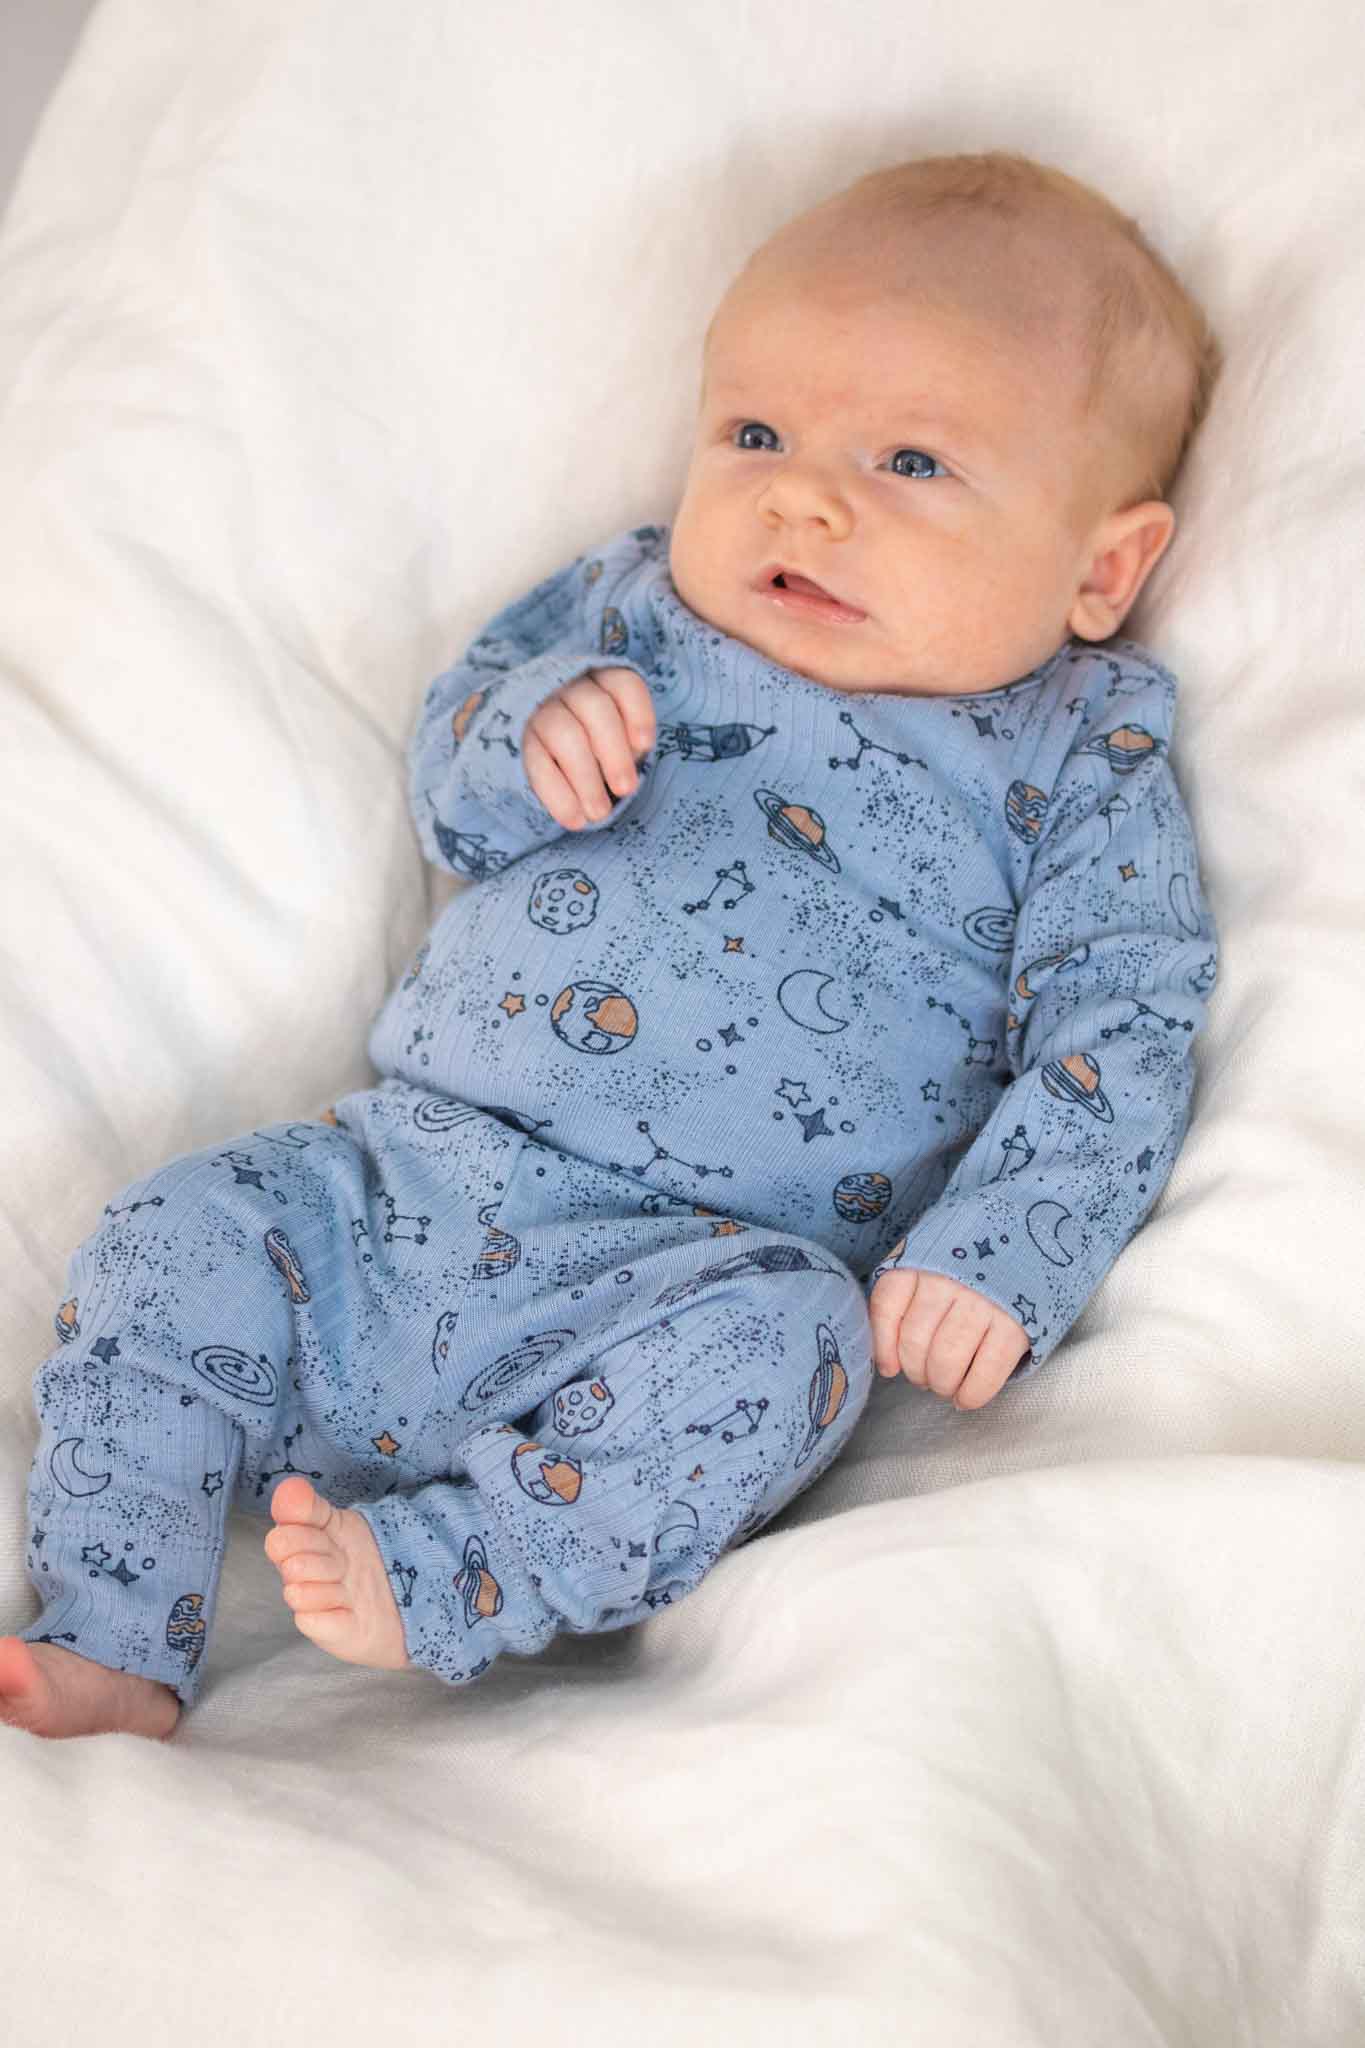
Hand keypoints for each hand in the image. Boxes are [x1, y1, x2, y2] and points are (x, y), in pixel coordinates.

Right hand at [523, 666, 656, 828]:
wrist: (539, 755)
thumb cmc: (593, 745)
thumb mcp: (614, 740)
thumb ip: (625, 746)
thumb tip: (627, 769)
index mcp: (599, 681)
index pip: (623, 685)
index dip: (638, 714)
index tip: (644, 746)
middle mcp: (567, 688)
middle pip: (596, 708)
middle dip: (615, 752)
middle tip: (626, 789)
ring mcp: (540, 711)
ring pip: (565, 735)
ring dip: (587, 778)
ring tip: (600, 813)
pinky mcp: (519, 741)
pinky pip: (537, 765)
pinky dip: (558, 795)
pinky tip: (574, 819)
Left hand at [867, 1267, 1030, 1409]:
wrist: (1029, 1240)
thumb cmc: (973, 1256)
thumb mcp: (932, 1256)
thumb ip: (907, 1295)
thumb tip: (888, 1363)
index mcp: (920, 1260)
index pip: (886, 1307)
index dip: (883, 1346)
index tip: (890, 1367)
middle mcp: (947, 1281)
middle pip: (914, 1342)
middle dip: (916, 1372)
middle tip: (926, 1378)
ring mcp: (982, 1303)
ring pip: (945, 1361)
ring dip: (942, 1384)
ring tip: (946, 1386)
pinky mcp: (1014, 1326)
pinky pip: (986, 1372)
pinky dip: (972, 1394)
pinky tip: (966, 1398)